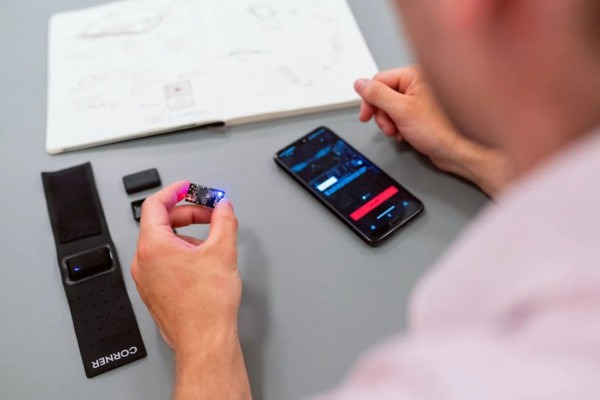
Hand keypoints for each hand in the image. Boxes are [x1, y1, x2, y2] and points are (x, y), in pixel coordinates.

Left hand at [131, 181, 250, 399]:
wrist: (204, 341)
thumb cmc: (207, 306)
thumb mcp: (222, 251)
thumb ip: (224, 221)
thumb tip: (223, 207)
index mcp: (153, 247)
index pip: (155, 205)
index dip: (175, 191)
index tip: (189, 188)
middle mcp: (143, 262)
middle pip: (160, 223)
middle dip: (187, 213)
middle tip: (211, 213)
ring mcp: (146, 279)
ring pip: (163, 243)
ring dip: (187, 234)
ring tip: (212, 241)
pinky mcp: (154, 292)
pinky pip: (163, 261)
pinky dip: (182, 252)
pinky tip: (203, 261)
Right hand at [354, 67, 510, 197]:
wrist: (459, 151)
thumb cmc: (442, 130)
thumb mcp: (401, 110)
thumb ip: (377, 95)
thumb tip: (360, 84)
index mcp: (415, 75)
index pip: (380, 81)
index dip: (370, 99)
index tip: (366, 115)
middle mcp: (419, 85)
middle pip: (384, 95)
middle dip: (382, 114)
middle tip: (388, 127)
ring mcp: (420, 100)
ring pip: (391, 109)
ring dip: (390, 123)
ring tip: (399, 132)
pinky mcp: (421, 114)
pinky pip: (400, 118)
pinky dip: (398, 128)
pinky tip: (406, 135)